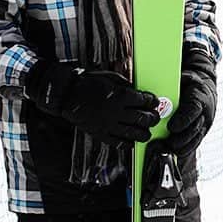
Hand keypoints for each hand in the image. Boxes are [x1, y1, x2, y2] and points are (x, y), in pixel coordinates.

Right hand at [25, 62, 159, 143]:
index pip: (143, 101)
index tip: (154, 102)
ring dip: (144, 134)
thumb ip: (125, 85)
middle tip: (155, 117)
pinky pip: (118, 142)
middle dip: (152, 118)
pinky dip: (127, 143)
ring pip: (133, 133)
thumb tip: (136, 92)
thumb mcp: (110, 77)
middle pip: (142, 118)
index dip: (152, 101)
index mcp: (120, 96)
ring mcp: (108, 124)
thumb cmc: (87, 82)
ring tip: (147, 133)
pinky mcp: (100, 133)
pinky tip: (131, 142)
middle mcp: (116, 112)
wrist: (67, 94)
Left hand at [161, 46, 216, 158]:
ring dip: (181, 147)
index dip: (183, 120)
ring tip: (167, 150)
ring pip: (195, 139)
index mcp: (200, 97)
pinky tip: (173, 153)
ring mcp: (204, 125)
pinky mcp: (202, 133)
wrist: (204, 91)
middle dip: (180, 138)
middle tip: (167, 143)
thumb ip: (174, 83)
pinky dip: (184, 150)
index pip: (193, 110)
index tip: (171, 127)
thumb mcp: (184, 78)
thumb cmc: (190, 84)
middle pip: (194, 129)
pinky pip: (194, 144)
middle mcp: (205, 113)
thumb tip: (160, 84)